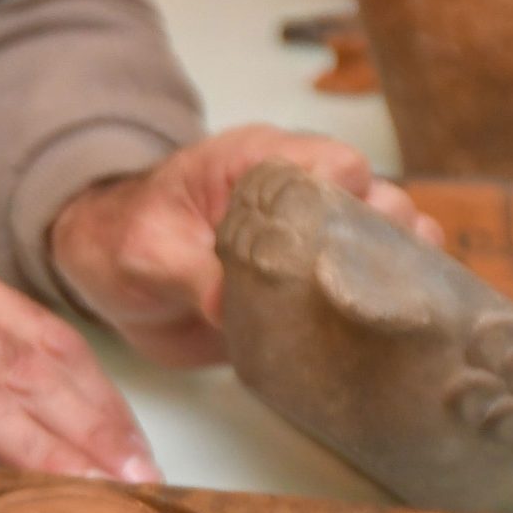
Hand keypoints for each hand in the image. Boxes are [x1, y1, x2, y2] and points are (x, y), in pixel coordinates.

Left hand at [48, 124, 440, 367]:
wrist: (113, 278)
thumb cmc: (126, 238)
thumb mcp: (148, 250)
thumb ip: (192, 271)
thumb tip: (231, 308)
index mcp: (264, 165)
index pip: (338, 166)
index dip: (353, 201)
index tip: (342, 246)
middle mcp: (304, 200)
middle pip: (384, 207)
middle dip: (390, 250)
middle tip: (370, 299)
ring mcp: (314, 248)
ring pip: (389, 252)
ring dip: (398, 285)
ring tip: (389, 324)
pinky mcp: (312, 294)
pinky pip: (362, 301)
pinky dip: (378, 321)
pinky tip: (384, 346)